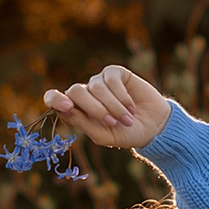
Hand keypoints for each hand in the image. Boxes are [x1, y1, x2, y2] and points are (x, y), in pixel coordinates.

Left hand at [43, 65, 170, 151]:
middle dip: (93, 109)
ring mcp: (100, 81)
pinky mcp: (115, 73)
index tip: (67, 107)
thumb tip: (64, 110)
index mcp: (77, 109)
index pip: (54, 98)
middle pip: (75, 91)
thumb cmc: (125, 133)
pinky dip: (122, 96)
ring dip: (112, 106)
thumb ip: (83, 123)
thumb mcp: (103, 135)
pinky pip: (111, 80)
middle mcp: (86, 93)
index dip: (55, 99)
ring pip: (96, 88)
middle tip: (111, 122)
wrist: (153, 127)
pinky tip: (131, 107)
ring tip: (126, 119)